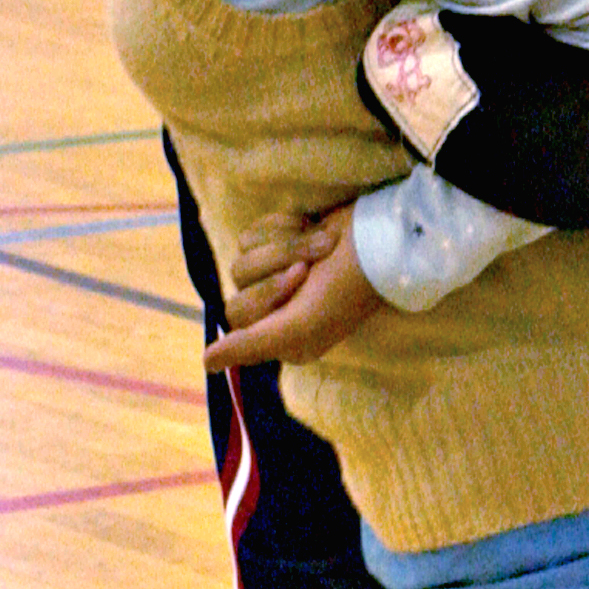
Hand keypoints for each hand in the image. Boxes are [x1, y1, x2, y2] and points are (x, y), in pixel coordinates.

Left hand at [201, 202, 385, 367]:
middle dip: (276, 264)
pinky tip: (312, 227)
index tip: (302, 280)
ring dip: (285, 244)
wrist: (380, 236)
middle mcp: (278, 308)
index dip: (267, 292)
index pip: (239, 314)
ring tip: (321, 242)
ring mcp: (278, 274)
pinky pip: (253, 233)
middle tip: (311, 265)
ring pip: (245, 255)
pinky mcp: (282, 243)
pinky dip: (283, 226)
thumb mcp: (300, 325)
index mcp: (283, 337)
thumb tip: (207, 363)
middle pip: (240, 282)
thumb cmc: (346, 285)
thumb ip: (251, 345)